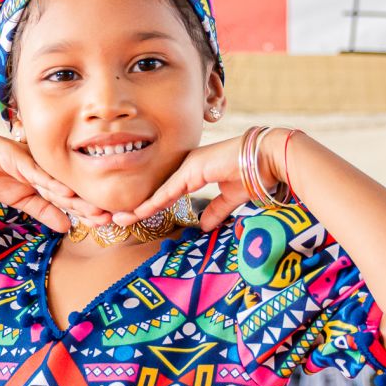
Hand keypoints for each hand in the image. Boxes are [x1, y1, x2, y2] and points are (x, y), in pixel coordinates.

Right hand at [0, 127, 109, 232]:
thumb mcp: (21, 200)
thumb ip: (44, 211)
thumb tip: (67, 228)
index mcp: (47, 177)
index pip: (69, 196)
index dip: (86, 209)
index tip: (105, 224)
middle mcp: (44, 167)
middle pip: (68, 188)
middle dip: (88, 205)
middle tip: (109, 219)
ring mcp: (32, 160)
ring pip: (57, 182)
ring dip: (75, 198)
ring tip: (94, 210)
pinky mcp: (16, 156)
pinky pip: (36, 172)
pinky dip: (50, 183)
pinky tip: (65, 194)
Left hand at [112, 131, 290, 232]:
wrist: (268, 159)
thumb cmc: (254, 175)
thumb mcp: (231, 198)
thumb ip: (216, 211)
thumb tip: (203, 226)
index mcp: (195, 171)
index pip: (167, 192)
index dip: (151, 205)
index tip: (134, 216)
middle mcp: (187, 167)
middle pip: (157, 190)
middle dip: (137, 206)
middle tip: (117, 219)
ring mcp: (188, 166)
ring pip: (158, 192)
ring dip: (138, 207)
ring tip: (118, 219)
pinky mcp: (192, 169)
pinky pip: (168, 191)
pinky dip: (152, 203)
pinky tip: (137, 213)